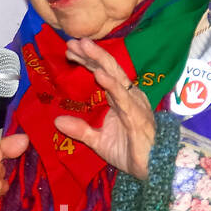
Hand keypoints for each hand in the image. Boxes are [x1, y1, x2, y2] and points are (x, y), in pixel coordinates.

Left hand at [54, 37, 155, 180]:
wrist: (152, 169)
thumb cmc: (130, 153)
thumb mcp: (98, 141)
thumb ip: (80, 130)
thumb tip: (57, 121)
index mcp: (120, 98)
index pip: (103, 73)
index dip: (87, 61)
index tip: (70, 50)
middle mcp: (128, 96)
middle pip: (108, 68)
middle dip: (91, 54)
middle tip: (73, 40)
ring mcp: (133, 104)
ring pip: (115, 77)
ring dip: (99, 61)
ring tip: (84, 47)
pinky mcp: (136, 116)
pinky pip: (122, 98)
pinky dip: (111, 85)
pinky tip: (99, 74)